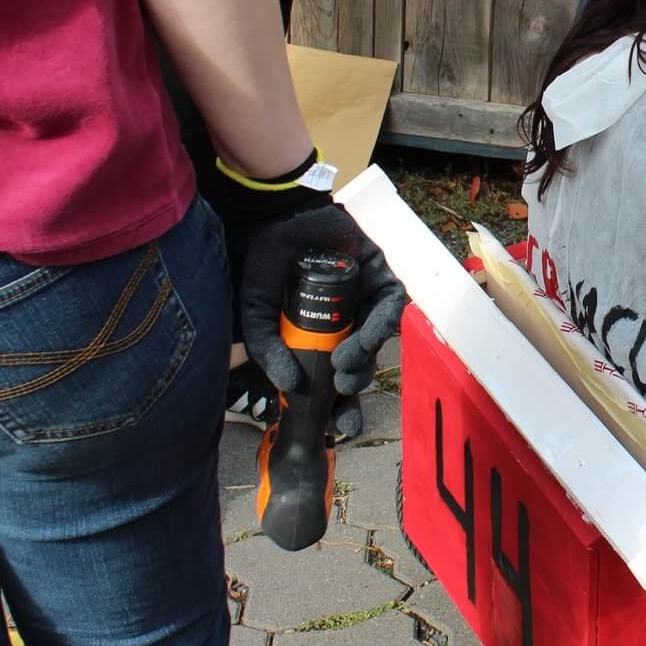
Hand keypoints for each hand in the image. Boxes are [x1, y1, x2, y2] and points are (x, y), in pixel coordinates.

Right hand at [228, 197, 405, 440]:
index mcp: (316, 335)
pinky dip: (379, 328)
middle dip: (352, 392)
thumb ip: (267, 349)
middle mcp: (344, 322)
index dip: (334, 408)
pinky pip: (391, 308)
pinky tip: (361, 341)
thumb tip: (289, 387)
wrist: (277, 215)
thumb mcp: (255, 313)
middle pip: (359, 368)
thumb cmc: (264, 262)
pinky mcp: (383, 277)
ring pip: (376, 343)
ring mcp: (365, 301)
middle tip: (342, 407)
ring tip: (342, 369)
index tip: (332, 429)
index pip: (329, 378)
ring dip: (363, 363)